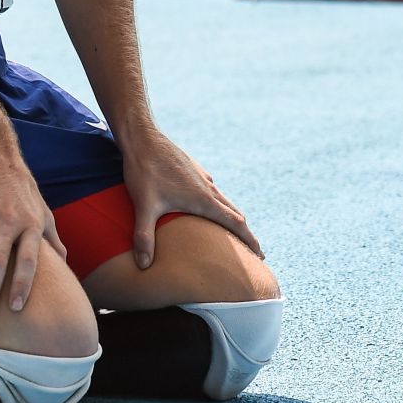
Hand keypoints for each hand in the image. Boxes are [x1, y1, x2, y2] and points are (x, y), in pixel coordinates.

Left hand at [120, 125, 262, 268]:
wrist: (142, 138)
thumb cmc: (144, 171)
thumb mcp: (143, 207)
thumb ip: (144, 237)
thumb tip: (143, 265)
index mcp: (204, 199)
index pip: (236, 223)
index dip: (250, 241)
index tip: (260, 255)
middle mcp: (208, 188)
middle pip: (234, 213)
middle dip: (244, 233)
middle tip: (250, 252)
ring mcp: (201, 177)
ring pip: (223, 200)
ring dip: (230, 217)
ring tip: (227, 233)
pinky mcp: (193, 169)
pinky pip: (210, 190)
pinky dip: (215, 203)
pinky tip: (203, 207)